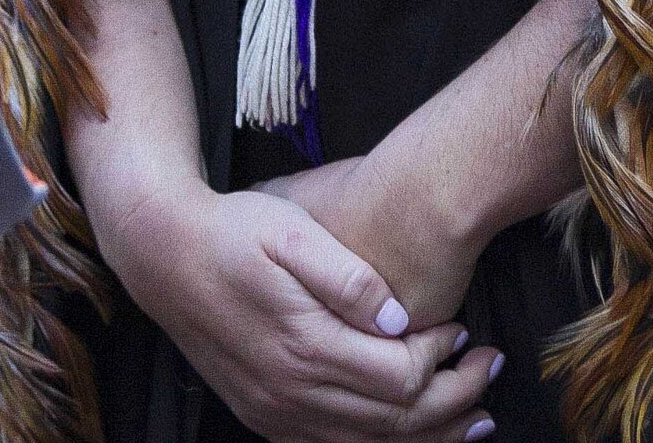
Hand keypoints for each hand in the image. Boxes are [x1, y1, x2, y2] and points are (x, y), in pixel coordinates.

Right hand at [99, 176, 500, 440]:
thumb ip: (349, 276)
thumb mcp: (290, 231)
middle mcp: (291, 392)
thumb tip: (402, 319)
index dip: (442, 360)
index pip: (399, 377)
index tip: (463, 330)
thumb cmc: (232, 232)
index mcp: (304, 344)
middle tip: (489, 372)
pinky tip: (409, 432)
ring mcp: (275, 412)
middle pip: (394, 421)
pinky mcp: (265, 417)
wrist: (162, 255)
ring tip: (474, 419)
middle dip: (453, 402)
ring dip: (429, 435)